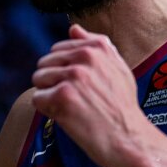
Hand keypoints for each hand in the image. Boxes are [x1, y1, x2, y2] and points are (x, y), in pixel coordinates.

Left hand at [31, 24, 150, 166]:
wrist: (128, 138)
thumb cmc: (123, 107)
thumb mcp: (118, 68)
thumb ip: (95, 45)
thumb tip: (73, 28)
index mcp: (97, 47)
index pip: (57, 49)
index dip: (64, 71)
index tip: (80, 86)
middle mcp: (85, 57)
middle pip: (45, 64)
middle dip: (53, 82)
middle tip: (75, 100)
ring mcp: (73, 76)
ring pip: (39, 80)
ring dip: (49, 96)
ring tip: (71, 108)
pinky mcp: (62, 96)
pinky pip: (37, 99)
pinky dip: (47, 111)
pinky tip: (66, 117)